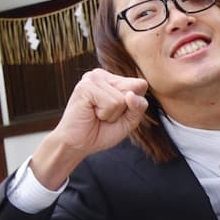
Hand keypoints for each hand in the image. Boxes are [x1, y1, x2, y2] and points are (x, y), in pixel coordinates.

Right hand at [31, 69, 150, 188]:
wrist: (78, 144)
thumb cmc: (102, 132)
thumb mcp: (129, 121)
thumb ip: (138, 107)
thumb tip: (131, 94)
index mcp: (113, 79)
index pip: (141, 85)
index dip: (134, 106)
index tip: (116, 113)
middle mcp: (102, 75)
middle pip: (134, 90)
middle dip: (123, 110)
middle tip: (104, 116)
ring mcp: (92, 78)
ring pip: (122, 98)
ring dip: (112, 114)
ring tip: (97, 115)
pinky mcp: (86, 87)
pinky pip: (112, 103)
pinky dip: (105, 114)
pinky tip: (91, 113)